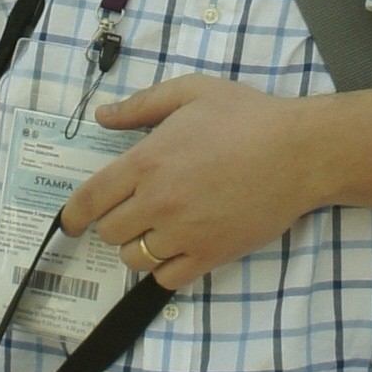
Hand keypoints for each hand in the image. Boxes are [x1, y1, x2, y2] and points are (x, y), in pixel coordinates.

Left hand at [58, 77, 317, 289]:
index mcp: (148, 160)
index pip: (90, 198)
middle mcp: (159, 200)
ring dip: (138, 247)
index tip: (71, 223)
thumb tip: (102, 116)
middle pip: (109, 232)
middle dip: (114, 224)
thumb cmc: (249, 117)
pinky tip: (177, 251)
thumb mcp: (191, 92)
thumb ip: (141, 105)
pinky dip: (165, 270)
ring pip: (134, 258)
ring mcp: (184, 232)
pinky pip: (168, 279)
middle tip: (133, 213)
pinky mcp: (211, 254)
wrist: (300, 152)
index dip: (73, 215)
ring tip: (156, 232)